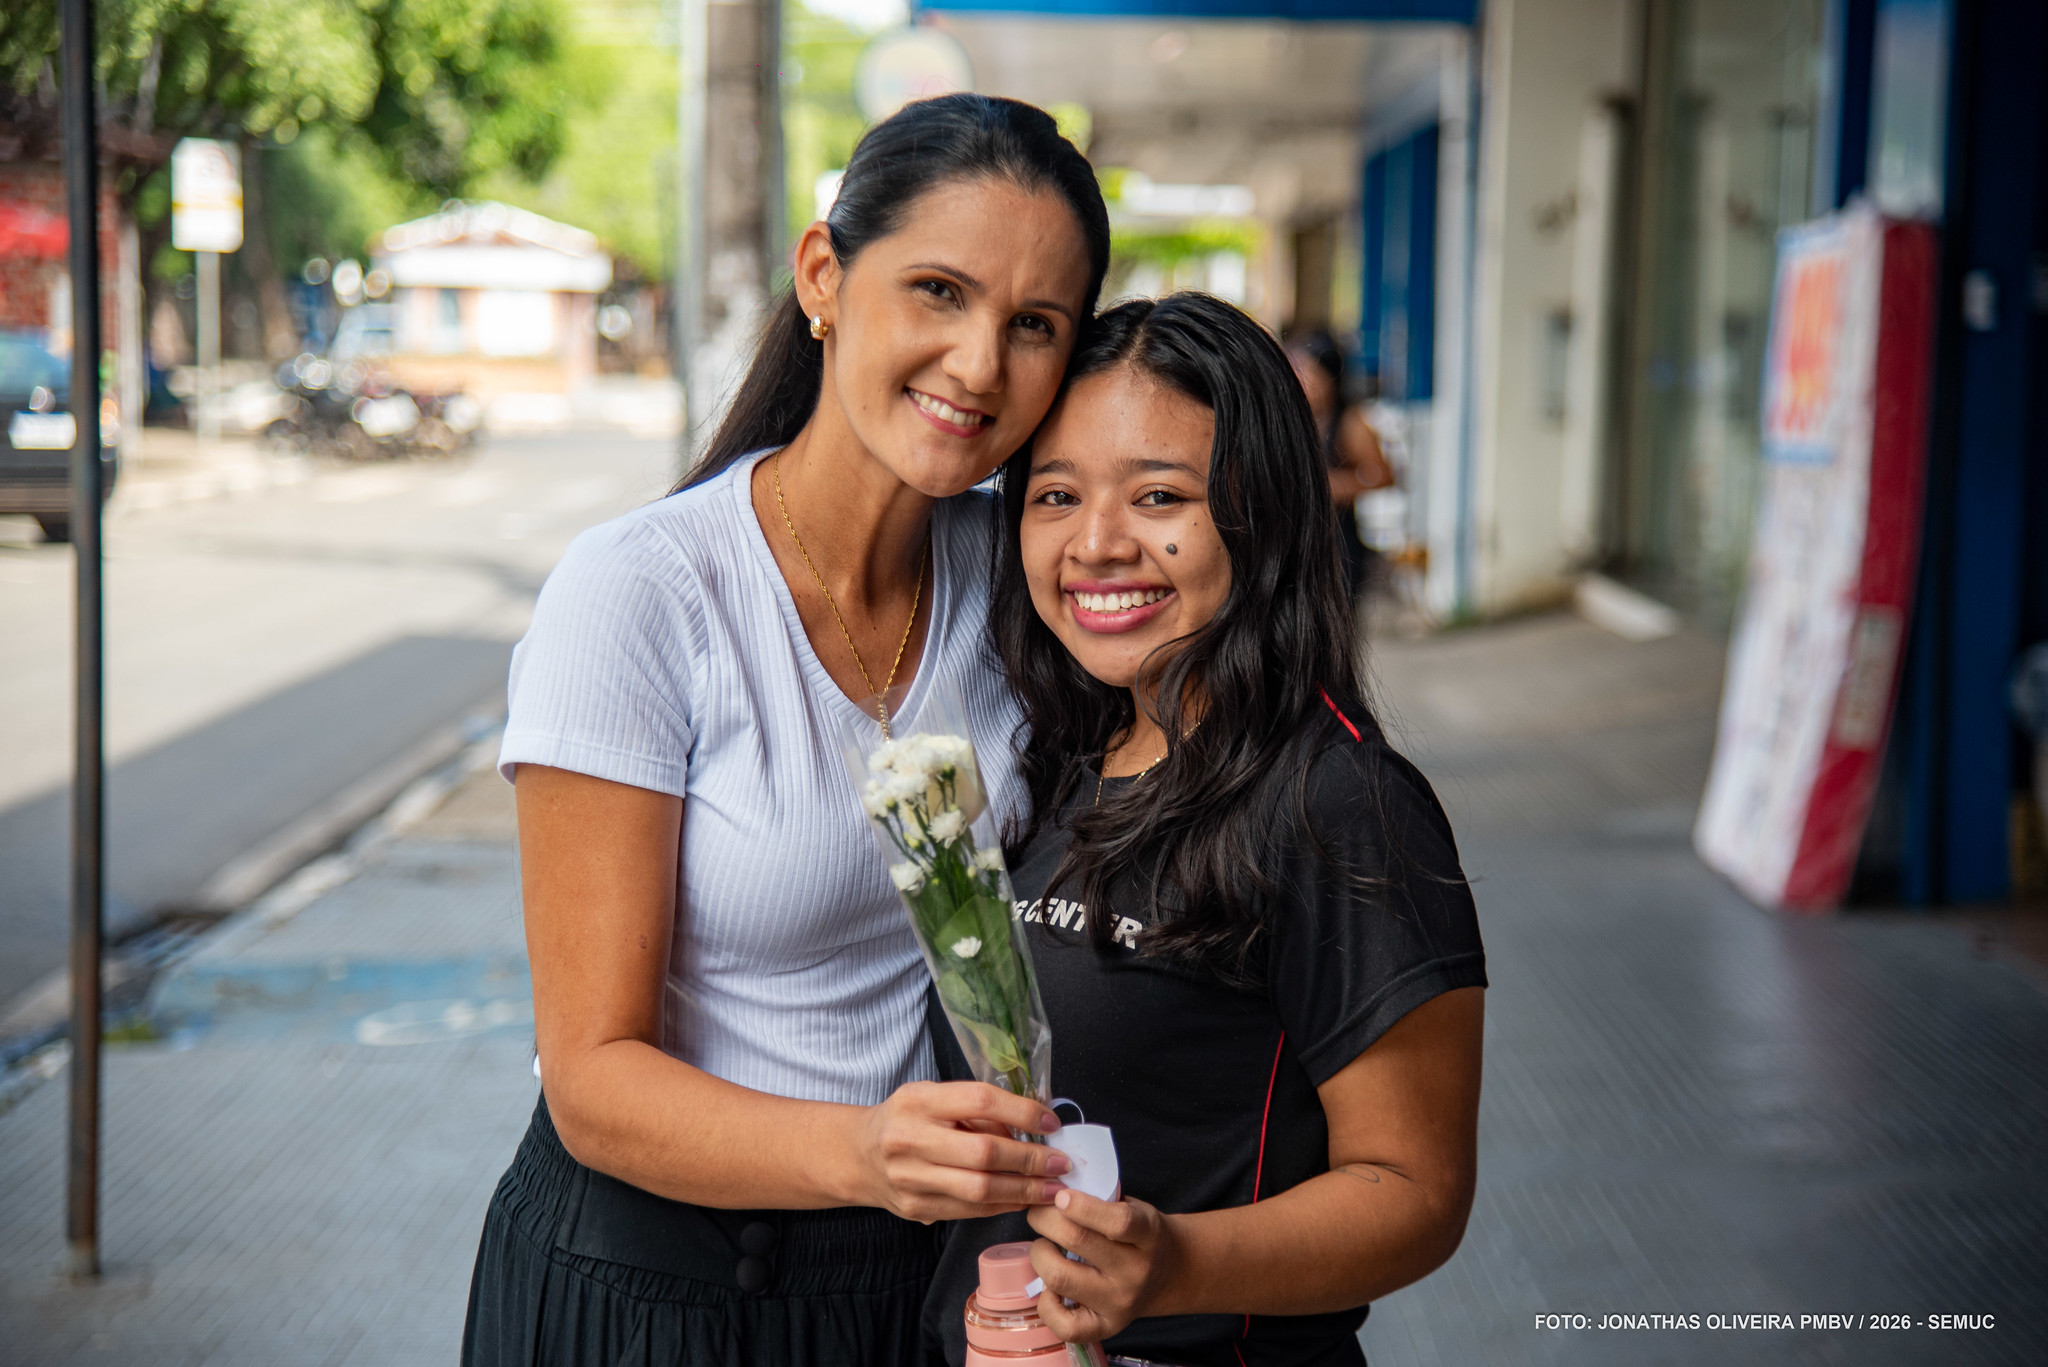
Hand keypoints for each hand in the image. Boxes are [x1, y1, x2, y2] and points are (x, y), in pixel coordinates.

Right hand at [848, 1081, 1068, 1222]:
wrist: (860, 1155)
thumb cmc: (907, 1119)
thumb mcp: (933, 1097)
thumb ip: (975, 1111)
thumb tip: (1031, 1127)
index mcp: (917, 1100)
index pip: (979, 1101)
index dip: (1021, 1111)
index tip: (1051, 1122)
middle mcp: (909, 1139)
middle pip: (984, 1153)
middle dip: (1031, 1160)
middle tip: (1061, 1163)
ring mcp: (910, 1179)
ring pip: (980, 1189)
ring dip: (1025, 1190)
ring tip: (1053, 1188)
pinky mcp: (916, 1208)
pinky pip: (971, 1210)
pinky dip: (1003, 1205)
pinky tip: (1024, 1200)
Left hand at [1027, 1188, 1183, 1341]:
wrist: (1171, 1273)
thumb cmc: (1141, 1234)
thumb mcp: (1135, 1208)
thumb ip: (1102, 1200)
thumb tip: (1052, 1191)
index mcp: (1148, 1234)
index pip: (1118, 1221)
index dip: (1081, 1206)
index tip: (1060, 1196)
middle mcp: (1135, 1272)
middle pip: (1077, 1241)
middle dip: (1045, 1219)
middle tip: (1039, 1213)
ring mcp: (1120, 1303)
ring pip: (1060, 1277)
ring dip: (1040, 1254)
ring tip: (1044, 1246)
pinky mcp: (1106, 1327)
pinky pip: (1064, 1325)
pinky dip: (1046, 1304)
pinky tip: (1049, 1287)